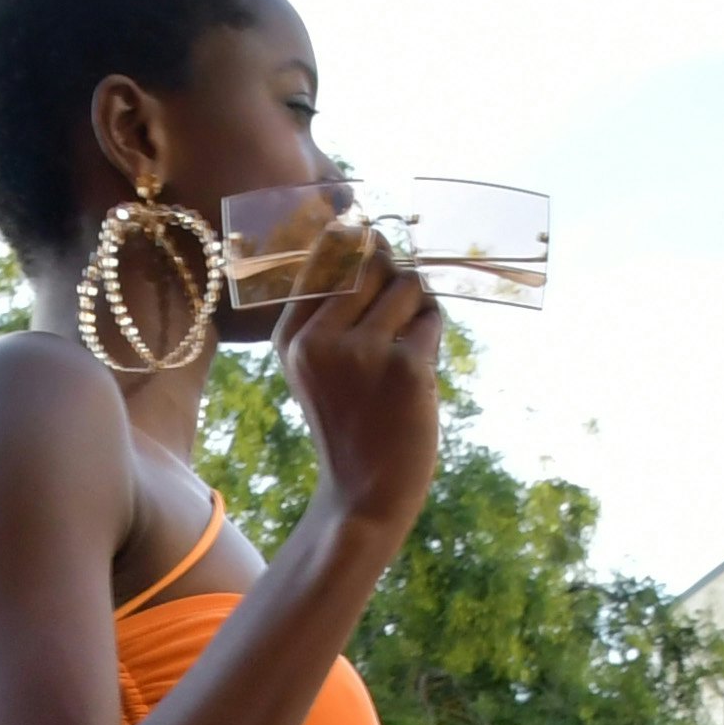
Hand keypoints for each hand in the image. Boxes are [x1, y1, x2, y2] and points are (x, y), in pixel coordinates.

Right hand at [278, 254, 443, 554]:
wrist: (366, 495)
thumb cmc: (352, 421)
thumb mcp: (323, 361)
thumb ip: (336, 299)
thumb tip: (371, 229)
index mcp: (291, 336)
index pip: (330, 250)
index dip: (360, 248)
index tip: (369, 270)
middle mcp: (318, 339)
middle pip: (374, 260)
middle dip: (394, 282)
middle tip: (392, 327)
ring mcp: (361, 353)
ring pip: (408, 283)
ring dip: (417, 309)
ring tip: (404, 352)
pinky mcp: (403, 367)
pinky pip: (431, 318)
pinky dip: (432, 338)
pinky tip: (417, 374)